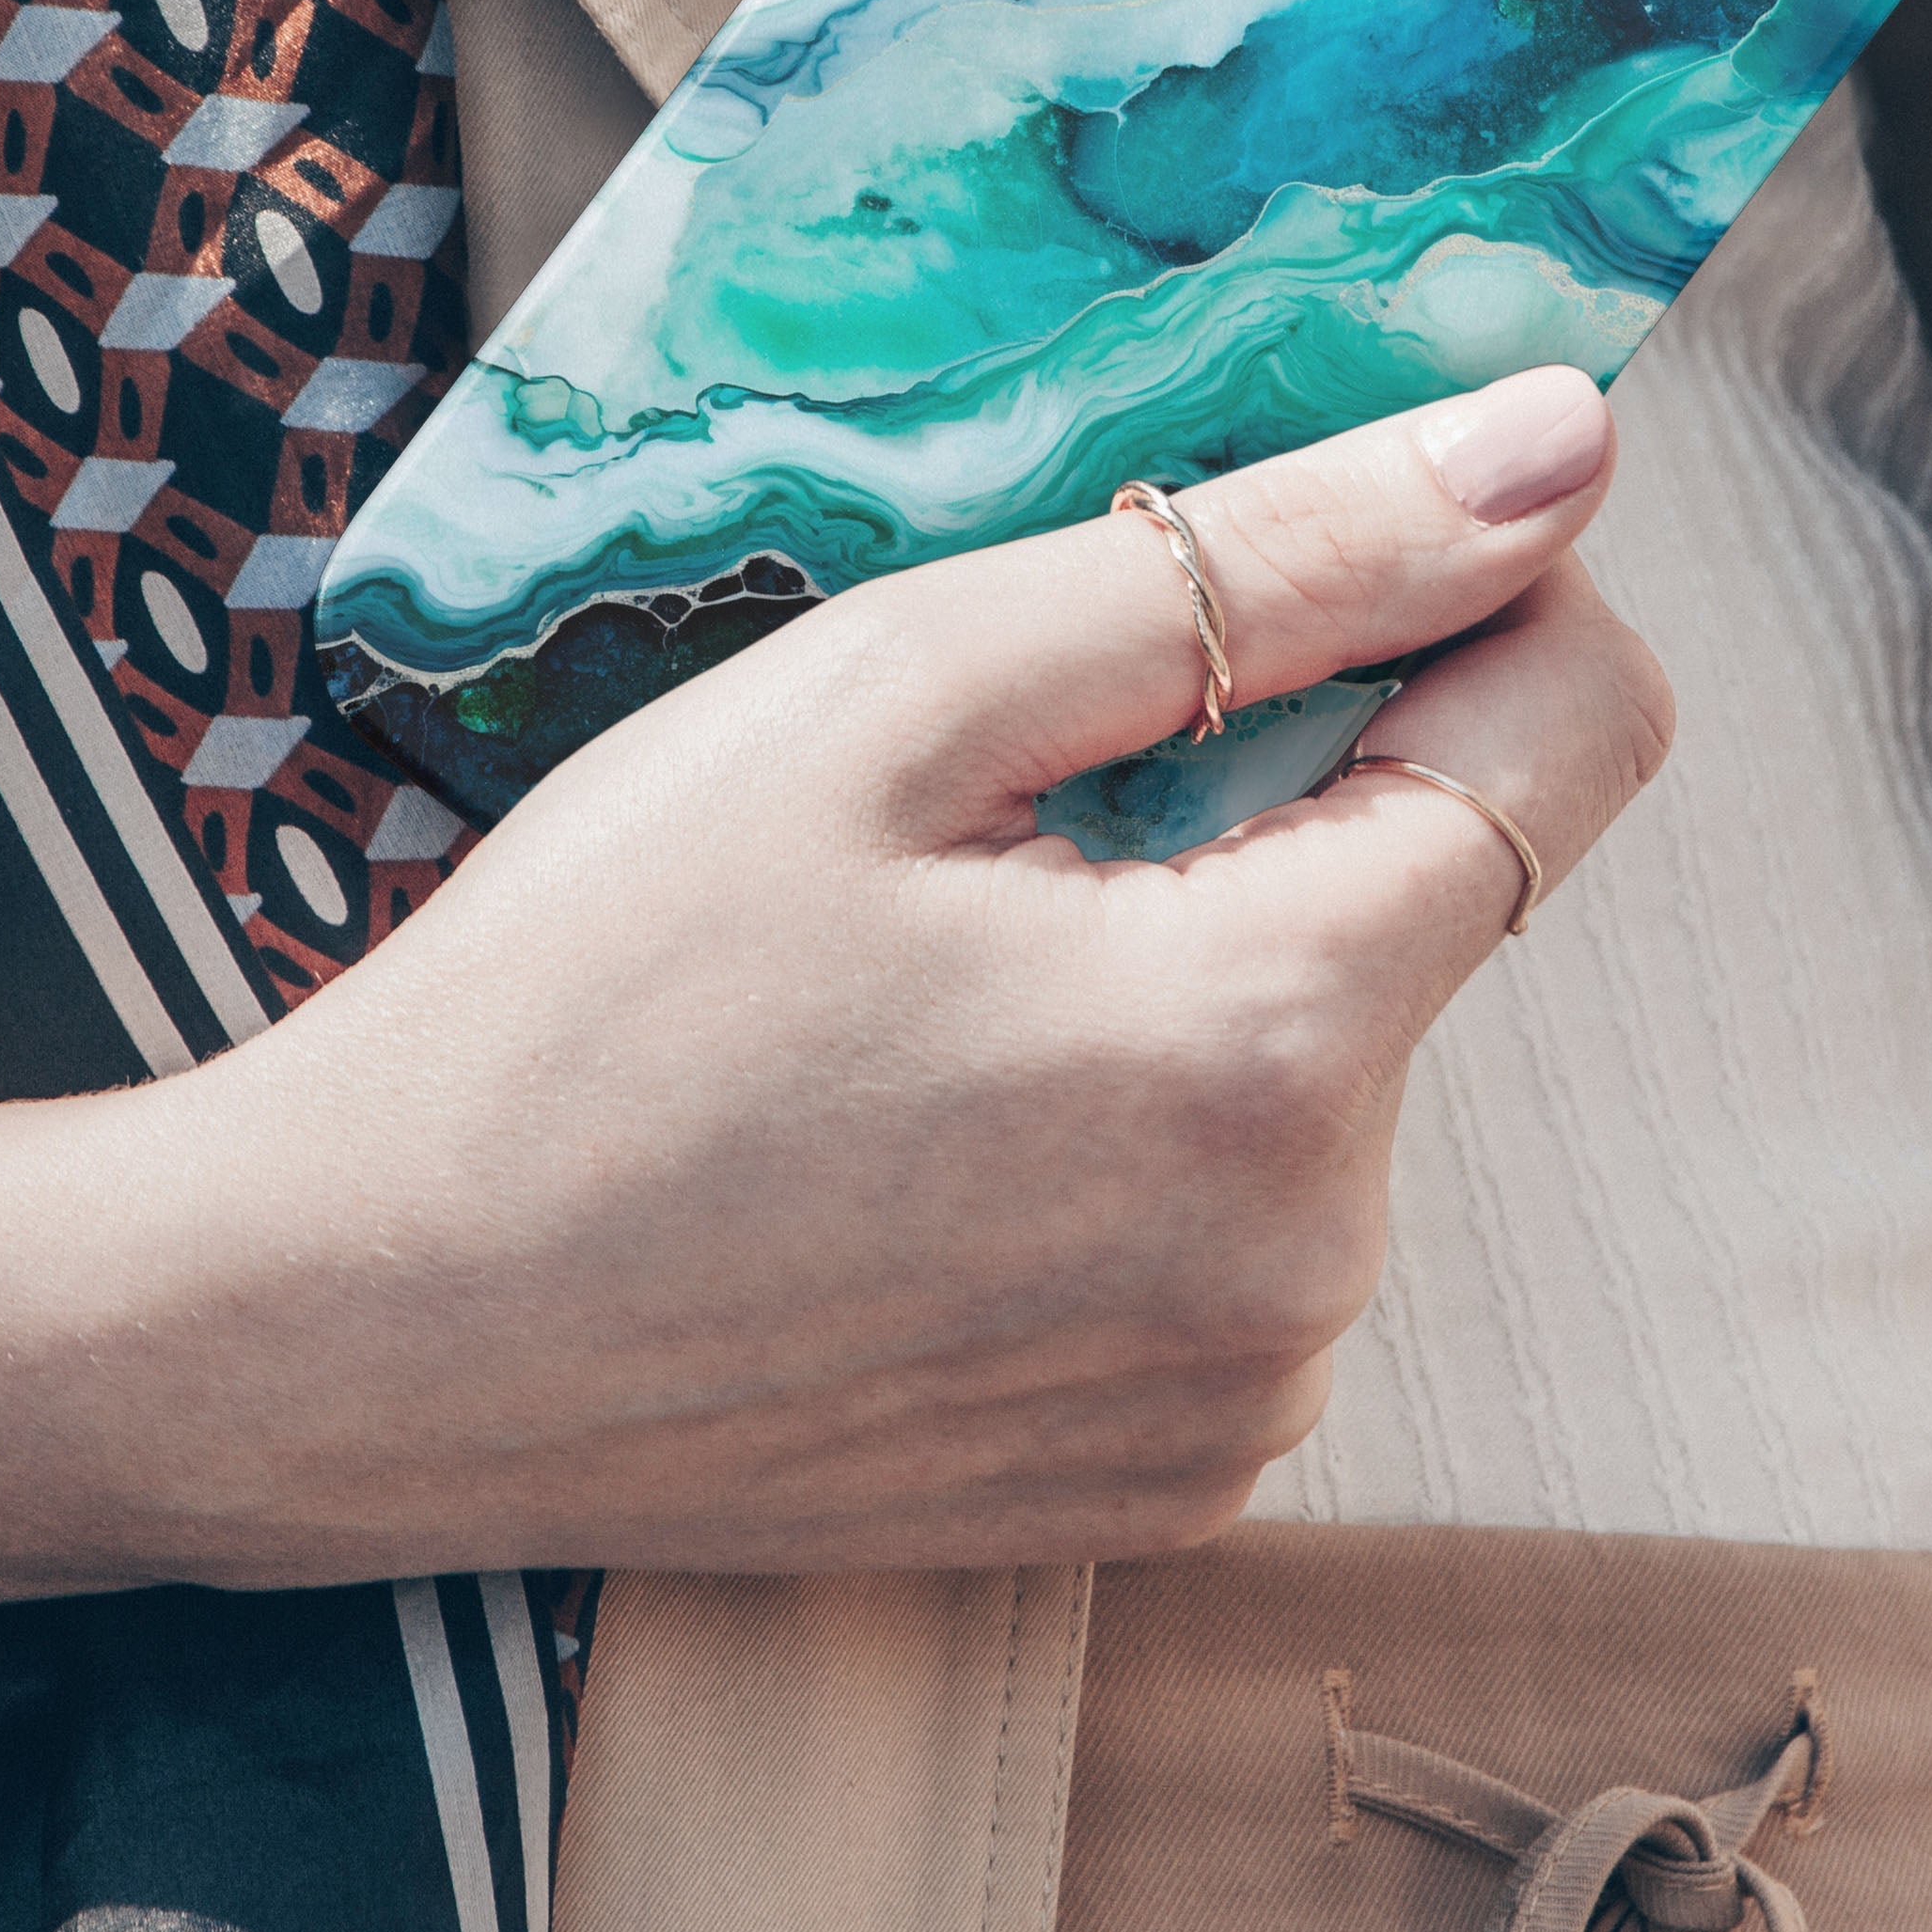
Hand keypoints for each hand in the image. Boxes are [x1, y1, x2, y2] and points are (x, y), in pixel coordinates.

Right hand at [134, 363, 1671, 1577]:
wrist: (352, 1337)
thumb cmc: (581, 987)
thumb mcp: (893, 696)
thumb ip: (1259, 561)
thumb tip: (1554, 446)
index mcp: (1266, 1040)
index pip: (1579, 731)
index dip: (1472, 593)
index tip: (1291, 560)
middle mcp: (1315, 1259)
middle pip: (1430, 898)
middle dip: (1265, 801)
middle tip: (978, 817)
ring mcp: (1247, 1399)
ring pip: (1331, 1069)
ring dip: (1190, 978)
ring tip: (906, 1000)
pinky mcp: (1170, 1485)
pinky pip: (1246, 1237)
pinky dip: (1134, 1149)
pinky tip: (915, 1142)